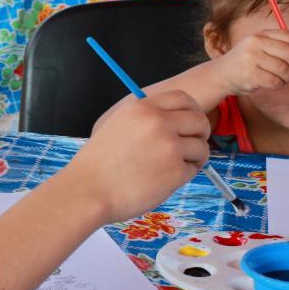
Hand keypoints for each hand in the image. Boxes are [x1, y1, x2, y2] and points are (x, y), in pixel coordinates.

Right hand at [68, 90, 209, 222]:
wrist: (88, 191)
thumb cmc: (98, 165)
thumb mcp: (116, 124)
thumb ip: (144, 118)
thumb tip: (171, 120)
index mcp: (142, 107)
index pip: (183, 98)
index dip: (191, 111)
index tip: (189, 124)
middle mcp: (158, 122)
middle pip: (199, 120)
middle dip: (199, 135)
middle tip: (190, 148)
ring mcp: (169, 146)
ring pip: (201, 147)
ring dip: (192, 159)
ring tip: (171, 168)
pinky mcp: (175, 170)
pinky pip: (193, 170)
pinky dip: (183, 176)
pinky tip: (163, 181)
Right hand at [212, 29, 288, 94]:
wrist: (221, 75)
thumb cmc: (248, 64)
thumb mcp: (265, 51)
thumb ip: (287, 54)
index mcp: (262, 34)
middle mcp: (256, 43)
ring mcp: (251, 58)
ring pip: (284, 70)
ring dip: (287, 78)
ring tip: (279, 78)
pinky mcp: (249, 74)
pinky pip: (275, 81)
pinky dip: (277, 85)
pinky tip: (270, 83)